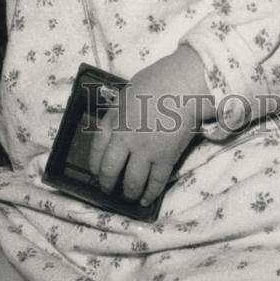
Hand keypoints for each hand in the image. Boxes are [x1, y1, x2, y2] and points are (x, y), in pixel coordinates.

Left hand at [88, 46, 214, 207]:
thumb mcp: (128, 93)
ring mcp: (145, 151)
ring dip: (129, 193)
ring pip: (132, 182)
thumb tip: (116, 126)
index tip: (96, 172)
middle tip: (108, 190)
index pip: (96, 150)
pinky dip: (150, 194)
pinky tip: (147, 200)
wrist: (184, 84)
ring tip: (129, 196)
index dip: (95, 165)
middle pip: (110, 170)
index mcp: (114, 120)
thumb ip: (119, 112)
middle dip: (107, 184)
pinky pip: (156, 183)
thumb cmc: (157, 81)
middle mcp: (125, 139)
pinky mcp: (166, 159)